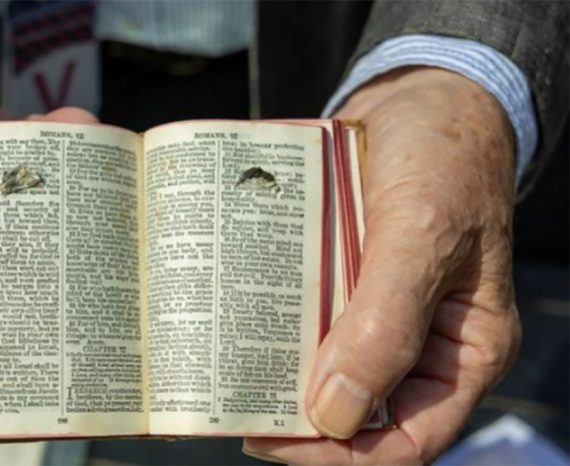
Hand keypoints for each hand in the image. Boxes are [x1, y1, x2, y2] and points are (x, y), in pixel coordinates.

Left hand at [245, 68, 521, 462]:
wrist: (420, 94)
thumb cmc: (444, 156)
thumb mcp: (421, 236)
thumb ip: (385, 324)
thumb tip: (332, 415)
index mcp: (461, 352)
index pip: (404, 440)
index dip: (338, 456)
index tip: (270, 439)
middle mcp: (415, 342)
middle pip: (353, 411)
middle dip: (292, 416)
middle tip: (230, 400)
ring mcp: (372, 311)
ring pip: (319, 367)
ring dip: (272, 370)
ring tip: (219, 365)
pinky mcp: (338, 278)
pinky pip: (301, 316)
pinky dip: (267, 321)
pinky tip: (228, 315)